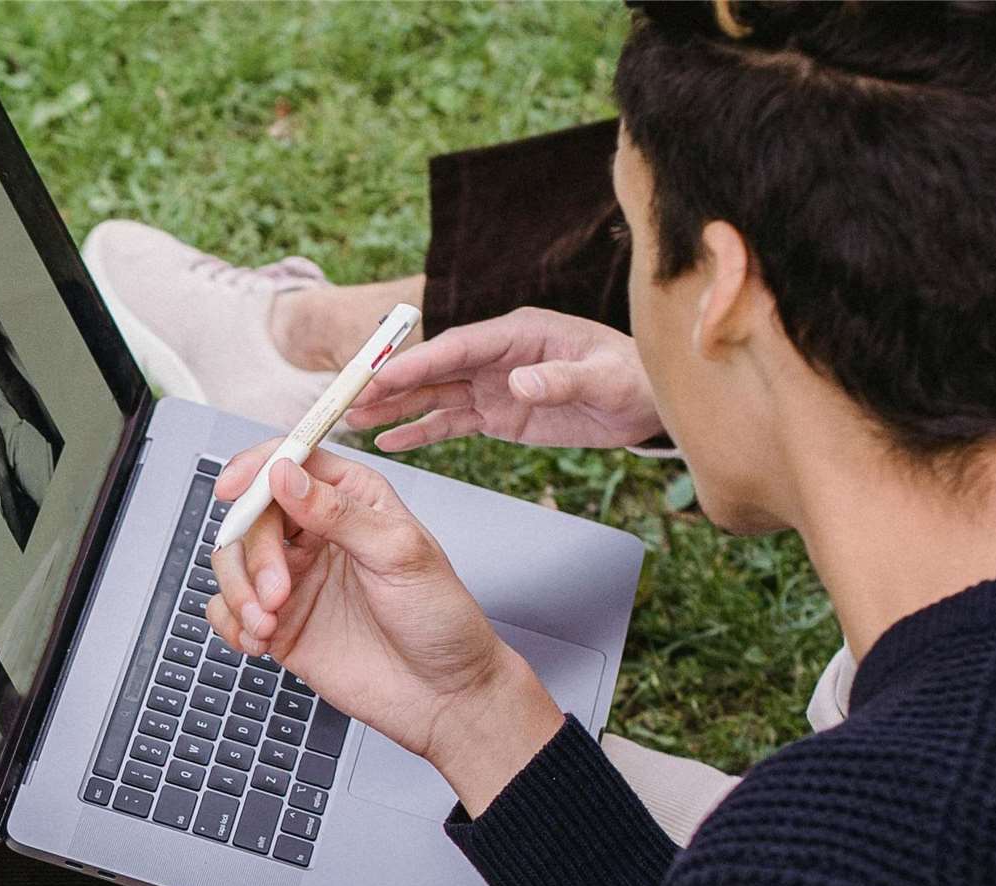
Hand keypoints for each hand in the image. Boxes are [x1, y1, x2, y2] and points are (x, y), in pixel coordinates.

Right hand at [207, 445, 563, 812]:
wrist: (442, 696)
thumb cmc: (439, 620)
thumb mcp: (399, 554)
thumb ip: (338, 513)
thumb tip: (285, 475)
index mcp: (353, 500)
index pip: (292, 464)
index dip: (257, 469)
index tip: (233, 489)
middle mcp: (317, 534)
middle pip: (252, 518)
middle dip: (254, 555)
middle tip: (277, 593)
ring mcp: (294, 579)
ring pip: (232, 563)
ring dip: (238, 592)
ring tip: (266, 624)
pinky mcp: (279, 623)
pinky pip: (227, 611)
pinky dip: (232, 624)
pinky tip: (261, 640)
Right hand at [348, 308, 659, 451]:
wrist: (647, 405)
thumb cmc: (632, 380)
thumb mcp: (603, 379)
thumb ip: (560, 380)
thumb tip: (520, 383)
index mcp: (519, 333)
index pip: (456, 346)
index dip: (416, 361)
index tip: (379, 376)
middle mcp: (497, 356)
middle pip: (433, 368)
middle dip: (390, 384)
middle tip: (348, 400)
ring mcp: (493, 385)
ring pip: (434, 395)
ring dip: (395, 408)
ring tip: (354, 421)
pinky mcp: (496, 414)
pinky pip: (450, 423)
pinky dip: (420, 432)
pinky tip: (390, 442)